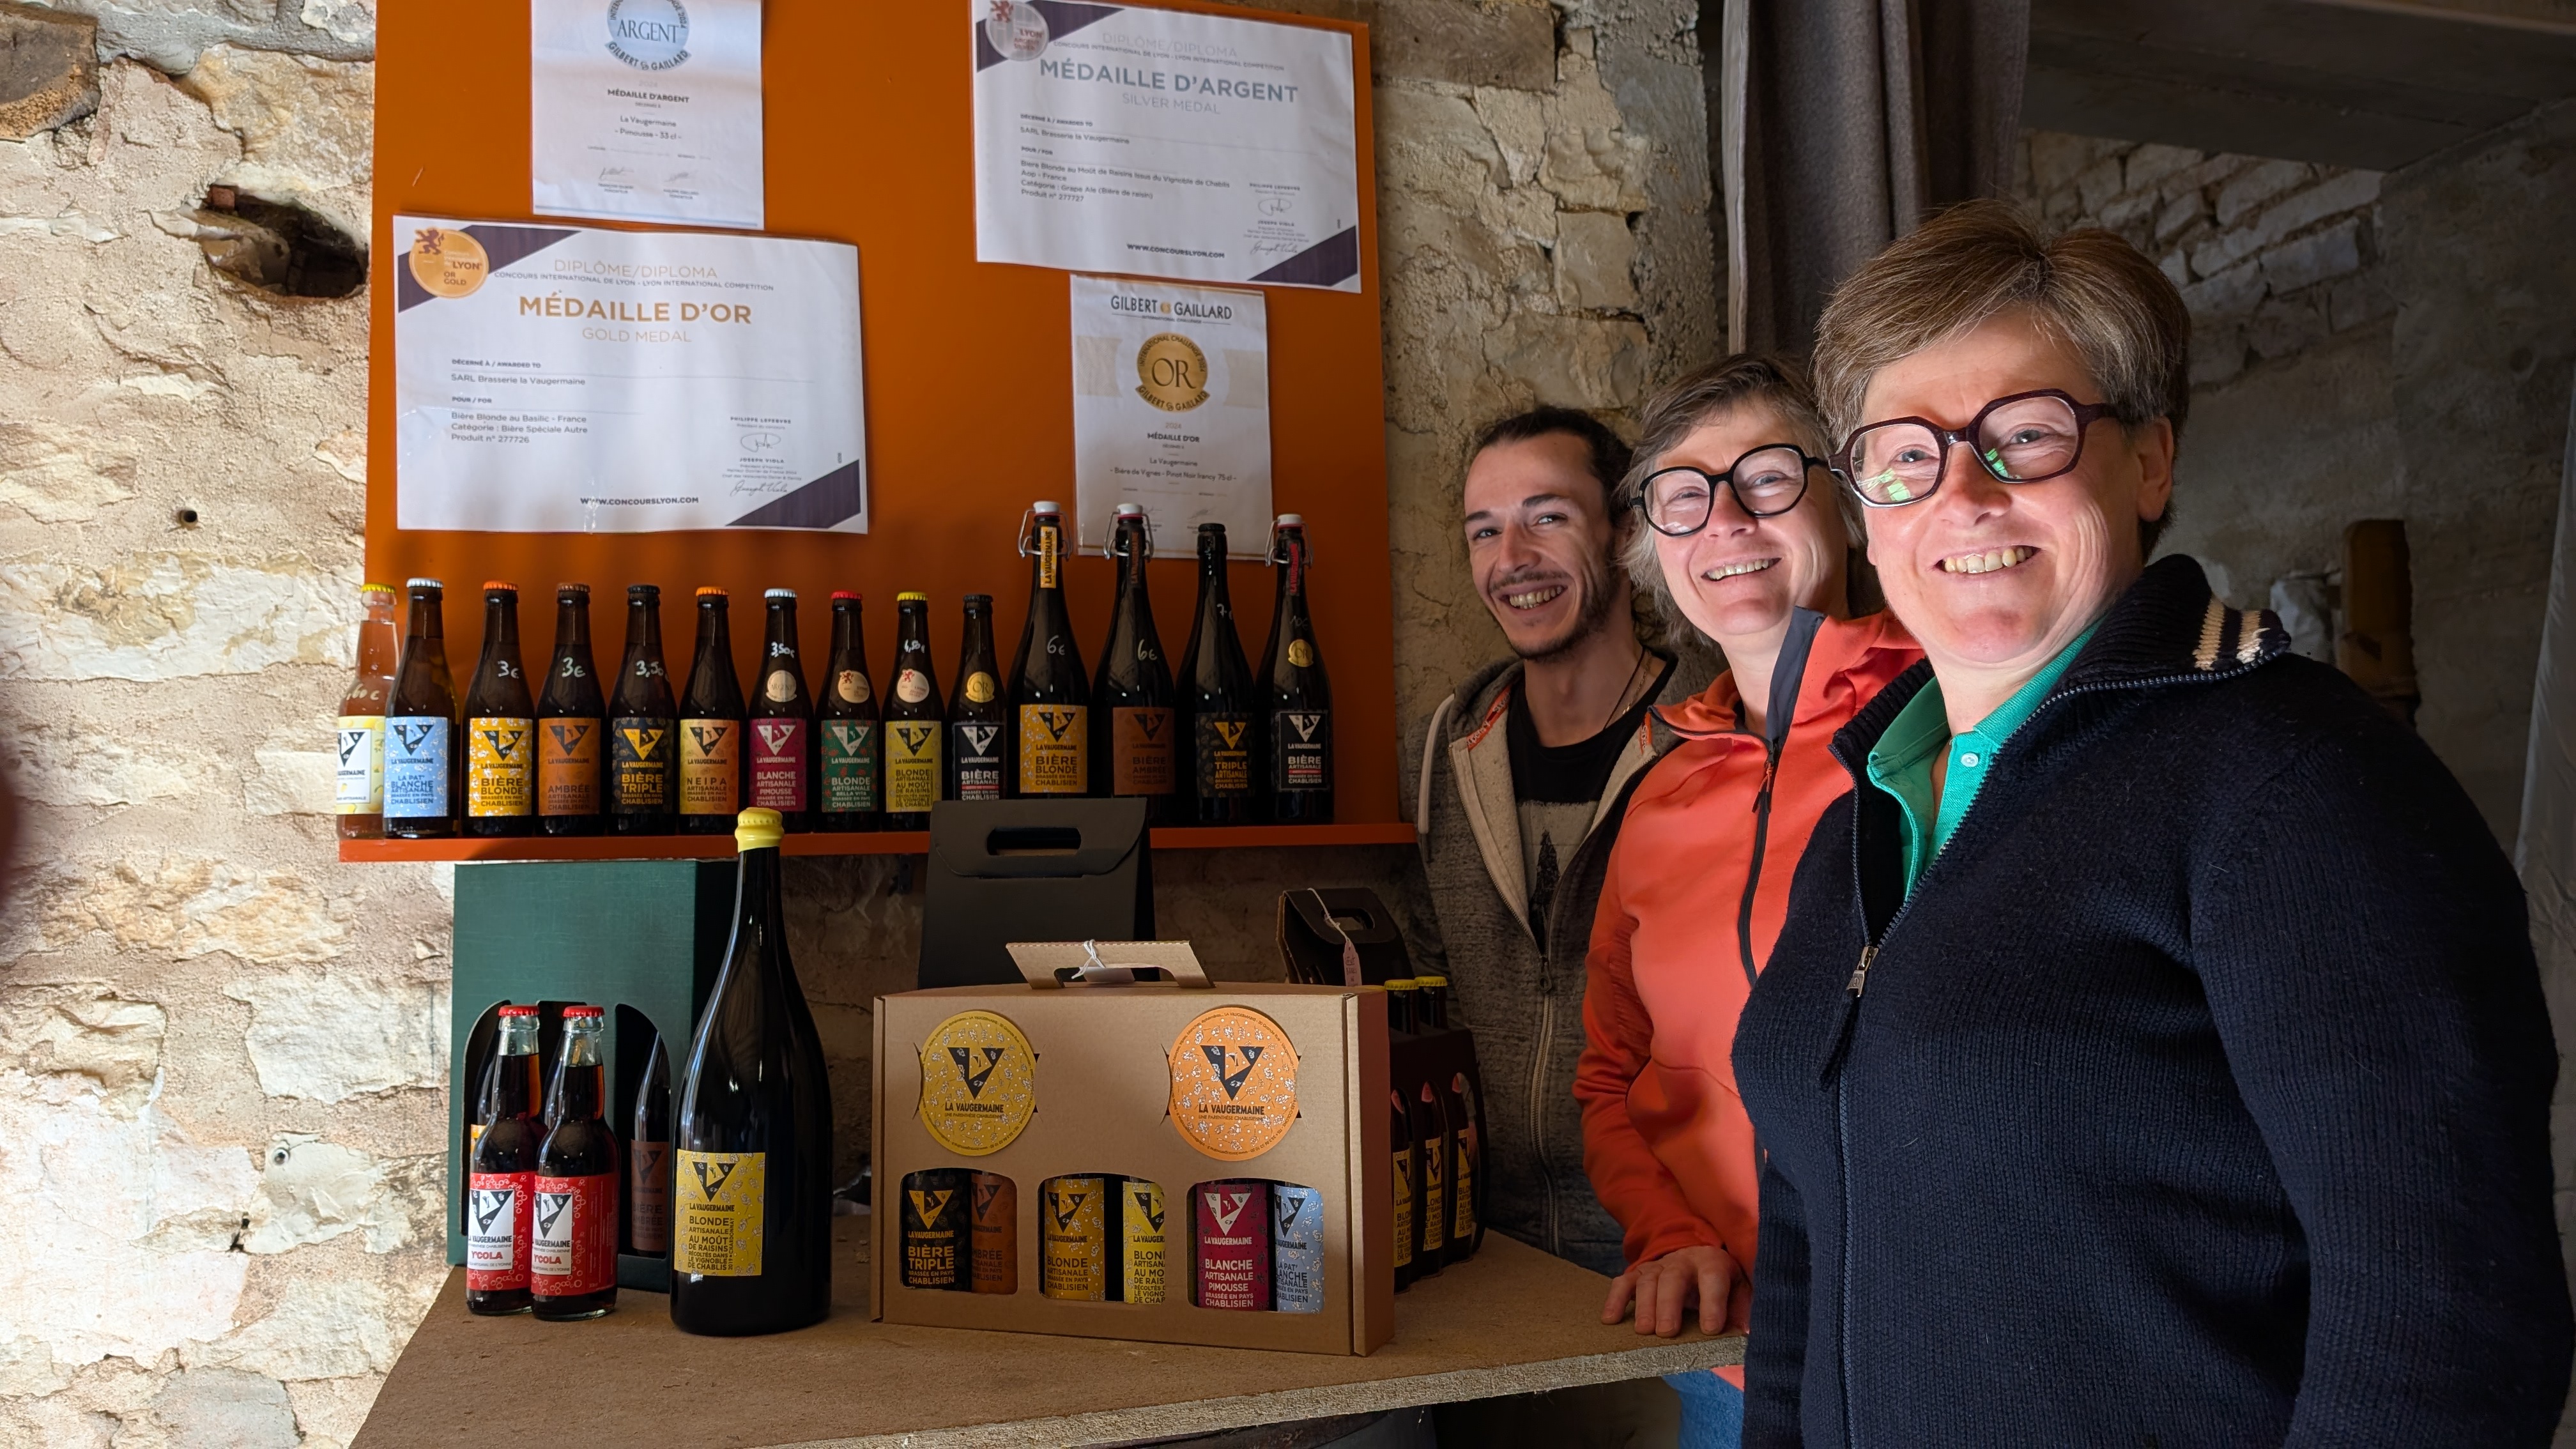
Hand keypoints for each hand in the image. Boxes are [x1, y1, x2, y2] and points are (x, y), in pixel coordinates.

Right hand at [1601, 1244, 1732, 1337]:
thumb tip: (1745, 1335)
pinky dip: (1615, 1299)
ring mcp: (1658, 1266)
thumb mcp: (1740, 1292)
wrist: (1697, 1259)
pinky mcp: (1639, 1274)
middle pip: (1672, 1278)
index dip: (1712, 1303)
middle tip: (1666, 1332)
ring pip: (1647, 1280)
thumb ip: (1742, 1311)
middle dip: (1669, 1304)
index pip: (1713, 1279)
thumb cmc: (1721, 1284)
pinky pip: (1623, 1283)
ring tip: (1643, 1331)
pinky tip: (1610, 1319)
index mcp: (1713, 1262)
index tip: (1710, 1329)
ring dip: (1644, 1306)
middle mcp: (1683, 1260)